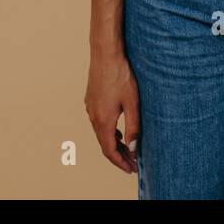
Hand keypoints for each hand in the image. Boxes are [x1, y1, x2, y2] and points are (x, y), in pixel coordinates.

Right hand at [85, 48, 139, 172]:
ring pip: (101, 133)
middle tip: (132, 163)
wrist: (105, 54)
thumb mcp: (132, 103)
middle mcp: (93, 117)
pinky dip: (108, 132)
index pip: (110, 151)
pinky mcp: (90, 100)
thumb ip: (133, 127)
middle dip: (118, 156)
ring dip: (113, 144)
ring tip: (127, 150)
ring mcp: (90, 108)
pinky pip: (98, 123)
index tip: (131, 169)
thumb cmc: (120, 76)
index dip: (120, 162)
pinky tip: (117, 130)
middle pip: (104, 144)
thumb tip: (133, 148)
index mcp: (103, 121)